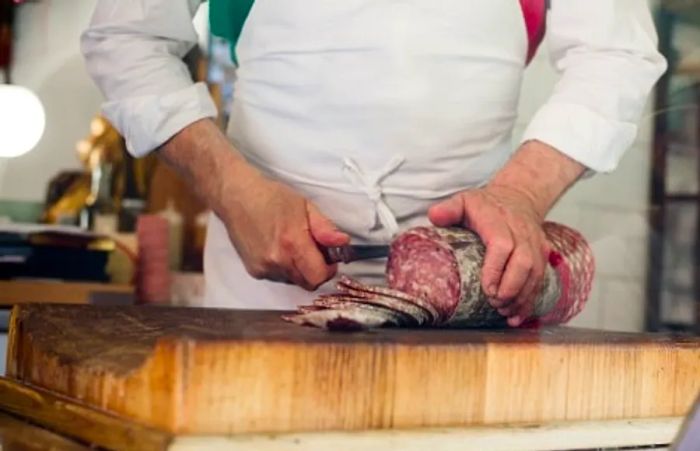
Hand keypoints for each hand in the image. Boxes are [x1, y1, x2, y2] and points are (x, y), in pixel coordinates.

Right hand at [221, 172, 349, 290]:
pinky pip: (278, 277)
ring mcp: (264, 268)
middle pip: (308, 283)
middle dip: (315, 271)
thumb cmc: (271, 197)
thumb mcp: (305, 206)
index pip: (318, 276)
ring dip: (299, 269)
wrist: (237, 197)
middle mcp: (277, 260)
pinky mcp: (254, 271)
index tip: (329, 260)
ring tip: (291, 246)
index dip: (328, 270)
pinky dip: (283, 268)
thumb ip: (325, 228)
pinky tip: (277, 248)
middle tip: (313, 252)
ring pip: (293, 281)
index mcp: (293, 243)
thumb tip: (343, 243)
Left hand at [428, 185, 549, 326]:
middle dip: (511, 287)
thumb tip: (434, 217)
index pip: (502, 245)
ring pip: (535, 272)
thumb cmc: (486, 204)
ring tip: (504, 312)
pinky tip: (517, 316)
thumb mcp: (464, 200)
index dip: (496, 269)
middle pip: (524, 261)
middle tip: (495, 303)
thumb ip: (449, 209)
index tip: (487, 289)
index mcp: (499, 220)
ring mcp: (534, 243)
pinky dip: (530, 300)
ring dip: (521, 296)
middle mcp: (521, 232)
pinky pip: (541, 278)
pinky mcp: (542, 254)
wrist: (518, 197)